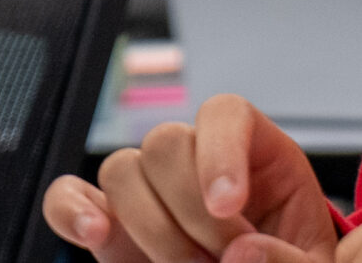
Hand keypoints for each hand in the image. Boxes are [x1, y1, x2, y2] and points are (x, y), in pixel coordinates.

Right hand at [42, 94, 340, 262]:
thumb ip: (292, 259)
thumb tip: (244, 251)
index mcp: (258, 155)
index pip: (226, 112)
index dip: (221, 152)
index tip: (229, 207)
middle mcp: (199, 161)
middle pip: (167, 141)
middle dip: (189, 211)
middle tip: (220, 258)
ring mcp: (151, 192)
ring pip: (122, 169)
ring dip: (149, 228)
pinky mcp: (110, 228)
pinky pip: (68, 197)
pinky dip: (71, 210)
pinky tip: (94, 234)